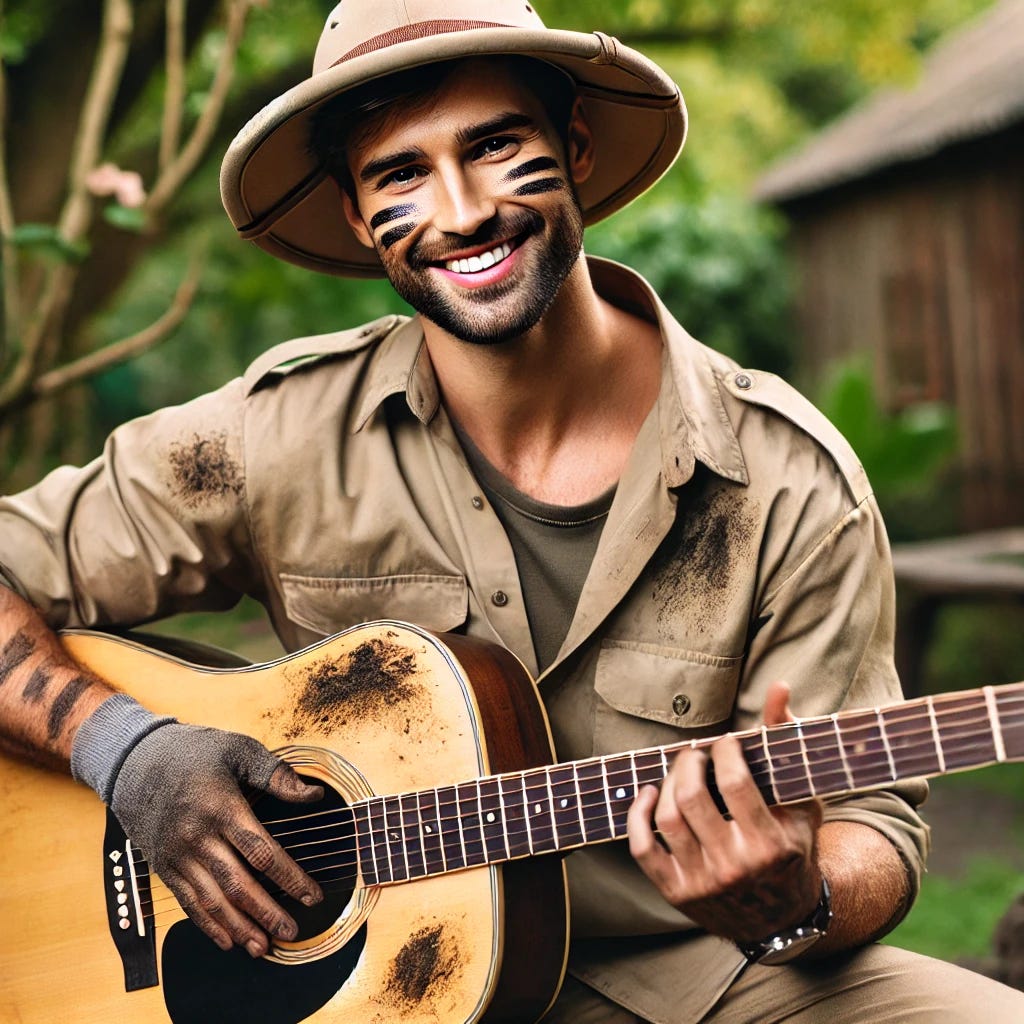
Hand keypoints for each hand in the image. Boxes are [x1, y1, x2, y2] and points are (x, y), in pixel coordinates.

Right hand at [110, 724, 323, 956]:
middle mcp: (197, 837)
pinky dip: (208, 925)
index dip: (289, 878)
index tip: (312, 896)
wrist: (134, 760)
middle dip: (267, 912)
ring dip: (240, 928)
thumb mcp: (239, 750)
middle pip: (238, 884)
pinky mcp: (163, 866)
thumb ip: (276, 775)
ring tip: (263, 947)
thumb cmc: (195, 752)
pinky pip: (188, 903)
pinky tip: (228, 940)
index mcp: (221, 807)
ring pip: (212, 901)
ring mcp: (177, 855)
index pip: (261, 851)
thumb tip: (314, 795)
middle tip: (292, 931)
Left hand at [626, 680, 822, 942]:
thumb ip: (788, 743)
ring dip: (666, 783)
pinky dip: (637, 815)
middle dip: (688, 761)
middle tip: (695, 753)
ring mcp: (702, 882)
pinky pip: (641, 848)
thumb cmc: (794, 850)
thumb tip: (779, 688)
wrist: (784, 920)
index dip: (724, 751)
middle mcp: (734, 866)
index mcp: (770, 844)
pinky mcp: (676, 892)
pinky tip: (648, 795)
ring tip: (679, 772)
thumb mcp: (802, 802)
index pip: (735, 782)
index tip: (726, 743)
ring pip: (666, 818)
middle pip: (691, 797)